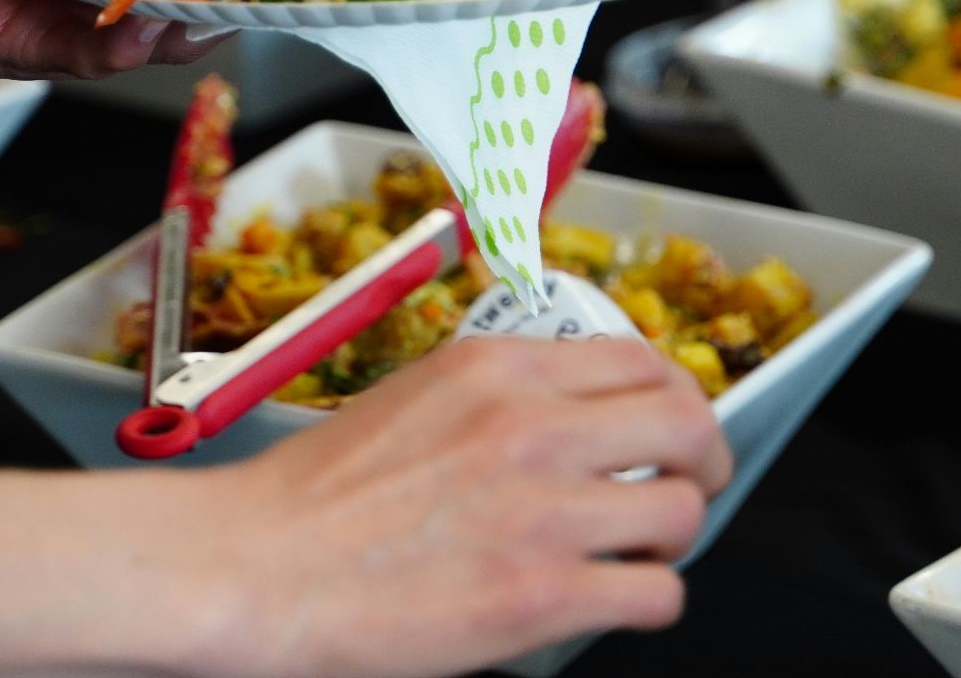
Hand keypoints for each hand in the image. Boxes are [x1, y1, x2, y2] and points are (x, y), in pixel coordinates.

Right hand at [0, 338, 730, 677]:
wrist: (256, 568)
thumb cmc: (315, 496)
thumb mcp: (417, 398)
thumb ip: (502, 396)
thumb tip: (575, 413)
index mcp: (499, 369)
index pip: (640, 359)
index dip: (675, 395)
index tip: (671, 423)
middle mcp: (533, 427)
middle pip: (685, 422)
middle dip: (703, 459)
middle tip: (692, 485)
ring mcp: (543, 511)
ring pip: (682, 511)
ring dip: (675, 536)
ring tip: (644, 551)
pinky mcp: (542, 595)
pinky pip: (656, 594)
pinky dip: (651, 601)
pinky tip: (617, 601)